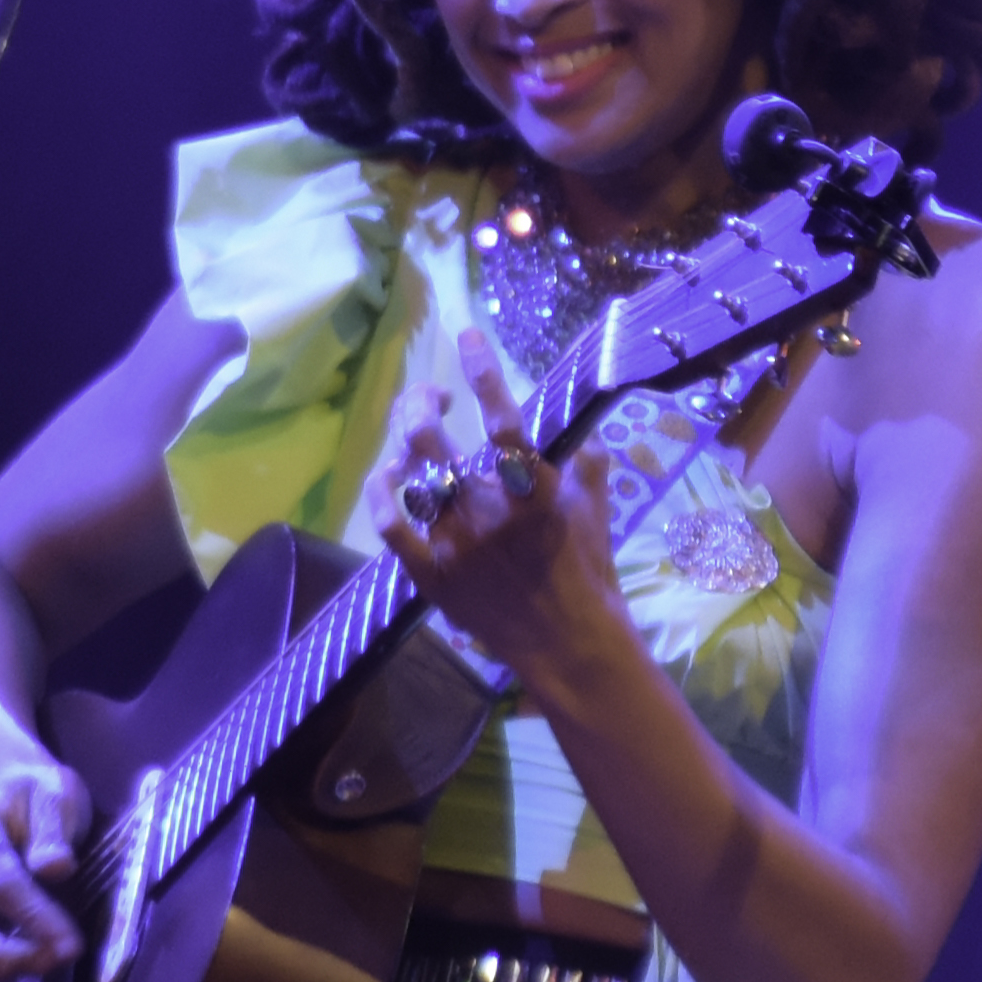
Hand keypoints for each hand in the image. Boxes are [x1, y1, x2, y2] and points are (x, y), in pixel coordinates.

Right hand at [0, 764, 91, 981]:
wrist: (2, 795)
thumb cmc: (34, 797)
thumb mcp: (55, 794)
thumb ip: (53, 829)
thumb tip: (54, 869)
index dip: (33, 917)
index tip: (71, 945)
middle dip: (0, 956)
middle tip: (51, 964)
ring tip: (34, 965)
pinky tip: (7, 970)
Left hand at [367, 333, 622, 685]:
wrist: (567, 644)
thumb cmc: (586, 575)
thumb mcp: (598, 512)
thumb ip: (588, 465)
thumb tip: (582, 430)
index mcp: (533, 490)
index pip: (502, 418)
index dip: (482, 371)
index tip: (467, 336)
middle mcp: (487, 512)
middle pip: (433, 440)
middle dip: (422, 403)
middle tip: (429, 394)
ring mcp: (454, 543)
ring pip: (411, 476)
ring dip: (404, 441)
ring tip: (412, 426)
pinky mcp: (431, 573)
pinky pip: (391, 526)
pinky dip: (383, 494)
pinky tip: (385, 473)